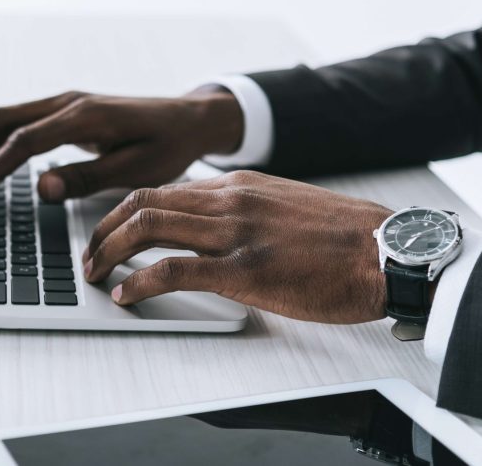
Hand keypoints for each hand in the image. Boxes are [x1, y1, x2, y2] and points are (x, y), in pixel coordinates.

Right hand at [0, 86, 243, 202]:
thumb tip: (41, 188)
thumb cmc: (168, 146)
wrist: (189, 119)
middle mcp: (67, 103)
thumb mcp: (136, 170)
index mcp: (83, 116)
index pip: (22, 142)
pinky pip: (17, 121)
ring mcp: (63, 103)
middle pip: (0, 121)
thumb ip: (87, 179)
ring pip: (3, 117)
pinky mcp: (64, 111)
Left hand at [83, 171, 393, 323]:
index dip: (128, 211)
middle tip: (90, 255)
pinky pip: (171, 270)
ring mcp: (234, 232)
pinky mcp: (243, 269)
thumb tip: (219, 226)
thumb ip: (249, 209)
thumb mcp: (288, 206)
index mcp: (240, 185)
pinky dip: (138, 283)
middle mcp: (230, 200)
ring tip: (95, 275)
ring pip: (147, 227)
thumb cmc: (348, 238)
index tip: (112, 232)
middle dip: (104, 229)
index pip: (165, 188)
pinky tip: (126, 296)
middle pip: (143, 201)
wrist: (390, 252)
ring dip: (109, 252)